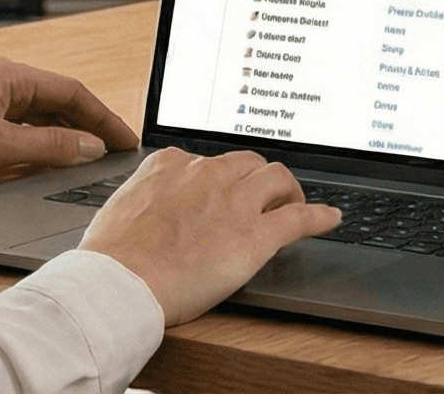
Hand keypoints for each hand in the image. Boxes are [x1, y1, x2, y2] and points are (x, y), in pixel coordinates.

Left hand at [0, 56, 135, 188]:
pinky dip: (36, 137)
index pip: (71, 92)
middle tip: (113, 151)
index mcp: (7, 74)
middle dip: (86, 124)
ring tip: (86, 156)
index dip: (103, 118)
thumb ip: (50, 146)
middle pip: (55, 99)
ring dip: (61, 132)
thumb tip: (89, 147)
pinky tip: (45, 157)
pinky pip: (14, 121)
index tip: (125, 141)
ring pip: (34, 112)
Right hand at [79, 147, 342, 324]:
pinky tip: (330, 218)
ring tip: (293, 202)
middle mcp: (206, 174)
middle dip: (258, 177)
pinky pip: (300, 217)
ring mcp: (235, 201)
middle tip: (263, 197)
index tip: (225, 188)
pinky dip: (320, 216)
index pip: (208, 160)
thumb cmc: (112, 257)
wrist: (120, 282)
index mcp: (171, 164)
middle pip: (248, 162)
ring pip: (277, 178)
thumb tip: (146, 207)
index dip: (222, 177)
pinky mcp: (256, 235)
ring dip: (289, 190)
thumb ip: (143, 198)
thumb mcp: (121, 208)